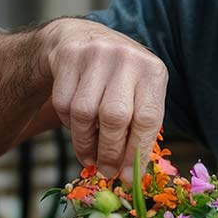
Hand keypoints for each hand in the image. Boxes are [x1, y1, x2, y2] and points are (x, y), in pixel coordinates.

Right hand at [41, 18, 168, 175]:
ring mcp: (96, 55)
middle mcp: (127, 59)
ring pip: (84, 113)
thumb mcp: (139, 93)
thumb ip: (139, 128)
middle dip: (110, 152)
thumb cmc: (120, 79)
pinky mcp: (69, 57)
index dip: (137, 153)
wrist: (84, 39)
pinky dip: (69, 123)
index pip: (148, 119)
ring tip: (90, 155)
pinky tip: (77, 123)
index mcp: (153, 71)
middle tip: (106, 171)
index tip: (128, 178)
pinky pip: (64, 104)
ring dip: (85, 143)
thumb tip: (130, 175)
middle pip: (115, 117)